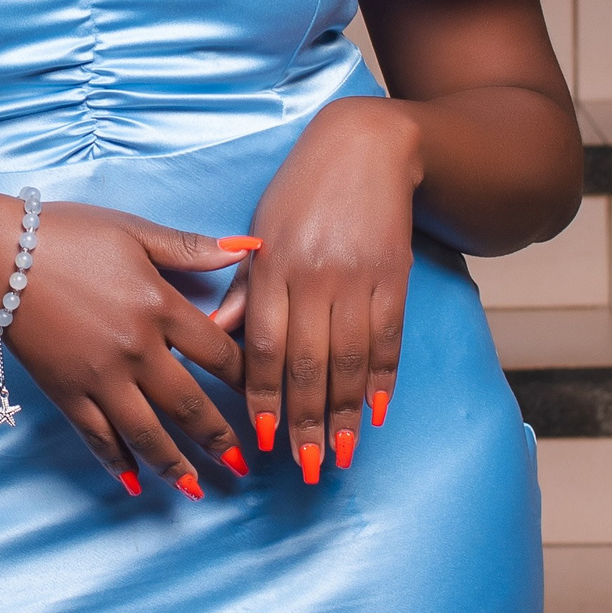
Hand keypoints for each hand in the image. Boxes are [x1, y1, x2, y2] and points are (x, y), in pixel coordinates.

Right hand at [0, 200, 253, 497]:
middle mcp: (136, 350)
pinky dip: (118, 462)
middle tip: (242, 462)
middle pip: (189, 404)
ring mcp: (100, 377)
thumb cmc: (68, 234)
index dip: (246, 378)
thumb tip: (246, 250)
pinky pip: (98, 437)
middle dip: (219, 438)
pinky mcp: (67, 393)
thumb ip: (190, 248)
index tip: (263, 397)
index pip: (218, 353)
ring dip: (176, 465)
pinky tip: (134, 481)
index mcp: (159, 306)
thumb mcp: (135, 232)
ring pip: (147, 433)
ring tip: (198, 488)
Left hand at [222, 97, 418, 482]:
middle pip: (308, 363)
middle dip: (307, 420)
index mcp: (273, 266)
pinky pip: (388, 338)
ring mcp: (358, 278)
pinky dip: (384, 378)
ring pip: (350, 359)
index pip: (263, 346)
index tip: (264, 439)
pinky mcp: (394, 277)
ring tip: (342, 454)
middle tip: (308, 466)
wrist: (367, 146)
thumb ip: (243, 291)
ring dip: (347, 412)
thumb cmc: (302, 192)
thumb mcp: (263, 232)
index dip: (263, 396)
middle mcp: (314, 276)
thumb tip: (216, 342)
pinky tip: (378, 411)